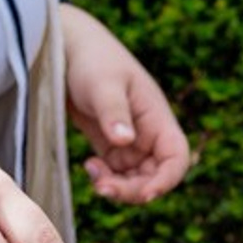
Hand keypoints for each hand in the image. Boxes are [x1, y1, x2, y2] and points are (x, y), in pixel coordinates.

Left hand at [60, 5, 191, 204]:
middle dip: (134, 189)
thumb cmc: (91, 59)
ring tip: (92, 172)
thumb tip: (125, 142)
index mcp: (157, 117)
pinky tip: (89, 166)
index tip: (145, 194)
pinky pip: (117, 172)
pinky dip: (105, 177)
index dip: (168, 180)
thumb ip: (114, 113)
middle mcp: (148, 132)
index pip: (177, 158)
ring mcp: (130, 139)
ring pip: (135, 178)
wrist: (65, 48)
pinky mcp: (110, 143)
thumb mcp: (103, 85)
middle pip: (156, 175)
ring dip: (118, 186)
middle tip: (102, 188)